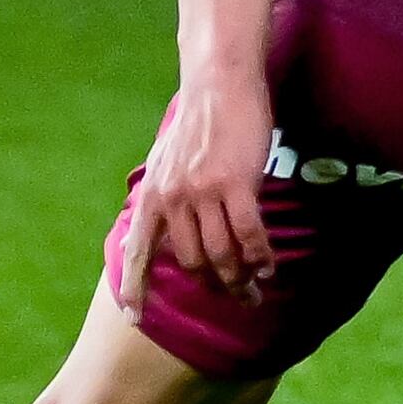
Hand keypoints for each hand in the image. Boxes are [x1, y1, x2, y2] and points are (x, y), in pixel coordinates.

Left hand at [120, 72, 275, 317]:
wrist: (219, 83)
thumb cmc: (199, 121)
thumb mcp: (167, 161)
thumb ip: (165, 196)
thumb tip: (162, 228)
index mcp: (152, 196)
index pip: (138, 251)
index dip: (134, 288)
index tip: (133, 320)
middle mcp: (172, 199)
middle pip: (192, 261)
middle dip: (214, 286)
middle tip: (236, 298)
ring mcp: (203, 193)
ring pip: (222, 254)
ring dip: (240, 278)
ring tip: (255, 290)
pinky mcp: (236, 184)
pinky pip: (250, 235)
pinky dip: (260, 257)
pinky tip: (269, 267)